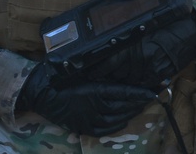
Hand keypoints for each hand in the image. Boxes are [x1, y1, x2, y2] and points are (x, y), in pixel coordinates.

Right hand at [16, 62, 157, 135]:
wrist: (40, 93)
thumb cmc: (61, 77)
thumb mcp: (83, 70)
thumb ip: (101, 72)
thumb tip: (119, 67)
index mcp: (96, 90)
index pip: (125, 92)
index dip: (141, 93)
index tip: (155, 91)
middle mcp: (96, 106)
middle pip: (125, 106)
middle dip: (140, 102)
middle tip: (152, 95)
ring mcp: (90, 119)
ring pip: (118, 118)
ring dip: (131, 112)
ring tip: (140, 105)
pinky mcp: (83, 127)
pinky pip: (105, 129)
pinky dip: (117, 124)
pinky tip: (123, 119)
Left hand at [87, 14, 195, 88]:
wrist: (193, 32)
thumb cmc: (170, 23)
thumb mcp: (146, 24)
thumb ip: (128, 34)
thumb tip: (110, 41)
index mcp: (135, 44)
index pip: (109, 61)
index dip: (98, 68)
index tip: (90, 71)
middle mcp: (141, 59)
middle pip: (117, 73)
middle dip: (110, 72)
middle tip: (103, 71)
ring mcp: (151, 69)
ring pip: (128, 80)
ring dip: (124, 77)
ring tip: (122, 71)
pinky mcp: (160, 76)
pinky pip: (142, 83)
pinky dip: (138, 80)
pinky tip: (138, 73)